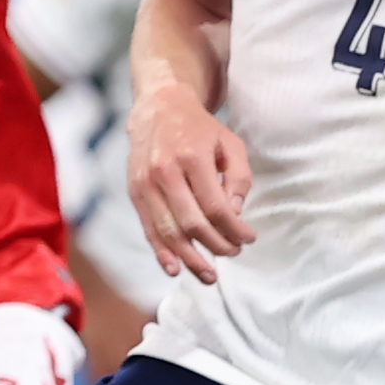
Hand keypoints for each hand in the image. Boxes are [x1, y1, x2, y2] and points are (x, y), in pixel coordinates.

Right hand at [125, 86, 254, 281]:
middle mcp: (164, 172)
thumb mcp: (230, 143)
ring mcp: (145, 184)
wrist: (158, 108)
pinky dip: (162, 253)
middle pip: (192, 223)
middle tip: (234, 252)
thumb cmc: (199, 128)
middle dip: (217, 245)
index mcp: (191, 157)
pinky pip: (149, 229)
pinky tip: (176, 269)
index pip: (215, 206)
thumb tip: (235, 214)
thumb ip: (238, 178)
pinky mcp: (135, 193)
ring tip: (210, 275)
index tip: (249, 238)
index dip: (235, 229)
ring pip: (169, 232)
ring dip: (191, 259)